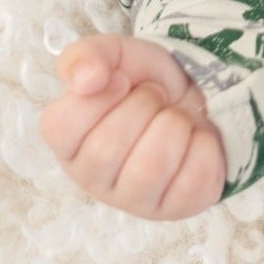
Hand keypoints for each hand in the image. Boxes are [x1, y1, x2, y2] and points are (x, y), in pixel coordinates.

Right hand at [39, 33, 227, 219]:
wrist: (196, 94)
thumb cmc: (145, 81)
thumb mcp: (114, 55)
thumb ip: (86, 56)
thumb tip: (85, 79)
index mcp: (69, 143)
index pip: (61, 128)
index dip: (97, 97)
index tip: (121, 80)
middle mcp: (94, 180)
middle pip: (107, 148)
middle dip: (143, 104)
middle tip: (154, 97)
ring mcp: (135, 201)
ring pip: (151, 167)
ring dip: (173, 124)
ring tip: (173, 117)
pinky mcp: (177, 209)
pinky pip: (193, 180)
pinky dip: (202, 144)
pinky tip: (194, 138)